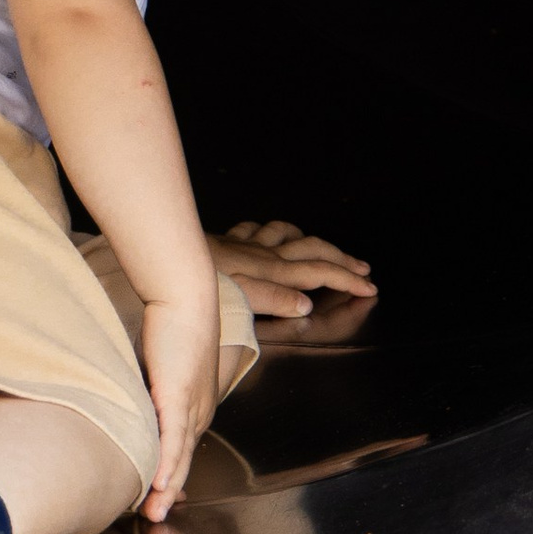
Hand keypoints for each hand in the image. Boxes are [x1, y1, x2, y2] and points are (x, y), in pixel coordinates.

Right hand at [139, 285, 222, 520]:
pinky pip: (172, 437)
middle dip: (170, 494)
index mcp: (196, 409)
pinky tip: (157, 484)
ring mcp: (191, 406)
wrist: (186, 296)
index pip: (183, 452)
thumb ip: (148, 393)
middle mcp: (198, 413)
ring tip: (154, 514)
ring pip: (179, 457)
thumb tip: (128, 405)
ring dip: (166, 489)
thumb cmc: (172, 327)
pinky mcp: (177, 395)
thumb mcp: (159, 370)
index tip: (159, 501)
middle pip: (184, 462)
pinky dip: (165, 463)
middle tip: (156, 521)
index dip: (171, 479)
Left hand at [209, 218, 376, 316]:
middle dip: (340, 259)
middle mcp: (264, 254)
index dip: (346, 281)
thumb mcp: (238, 296)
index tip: (370, 289)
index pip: (319, 274)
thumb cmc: (197, 283)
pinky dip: (271, 232)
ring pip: (287, 235)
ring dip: (309, 240)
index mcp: (272, 271)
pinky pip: (257, 230)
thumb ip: (272, 299)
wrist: (163, 254)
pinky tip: (269, 234)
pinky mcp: (227, 241)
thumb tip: (306, 303)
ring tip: (322, 247)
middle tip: (362, 268)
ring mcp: (245, 244)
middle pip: (312, 251)